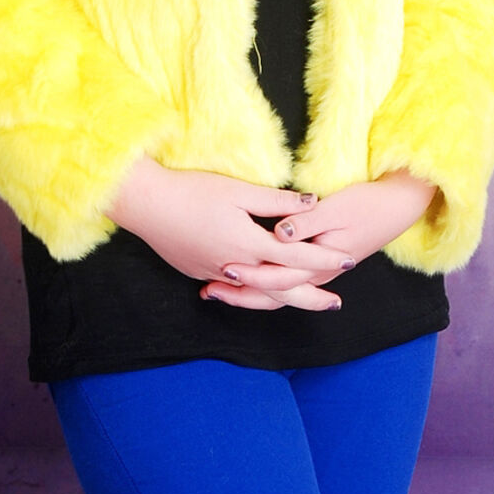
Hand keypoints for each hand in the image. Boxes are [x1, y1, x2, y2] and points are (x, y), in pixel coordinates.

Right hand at [108, 159, 351, 311]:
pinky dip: (253, 294)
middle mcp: (237, 266)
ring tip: (304, 300)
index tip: (348, 259)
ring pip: (258, 294)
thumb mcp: (237, 190)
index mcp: (250, 244)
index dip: (325, 257)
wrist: (145, 205)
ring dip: (284, 299)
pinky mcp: (200, 273)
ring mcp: (216, 273)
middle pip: (283, 289)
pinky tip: (262, 293)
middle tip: (336, 302)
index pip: (298, 257)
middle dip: (312, 296)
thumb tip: (311, 202)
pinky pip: (235, 290)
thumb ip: (276, 200)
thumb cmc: (191, 191)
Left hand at [201, 171, 440, 313]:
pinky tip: (239, 280)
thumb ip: (306, 221)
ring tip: (215, 291)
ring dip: (247, 295)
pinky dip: (261, 286)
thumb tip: (280, 232)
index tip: (225, 270)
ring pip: (277, 294)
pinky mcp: (317, 265)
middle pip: (273, 295)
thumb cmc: (368, 204)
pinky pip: (284, 284)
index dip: (251, 276)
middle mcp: (318, 274)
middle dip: (240, 295)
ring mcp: (318, 272)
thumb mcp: (337, 208)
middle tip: (207, 291)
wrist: (398, 206)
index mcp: (321, 262)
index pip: (280, 277)